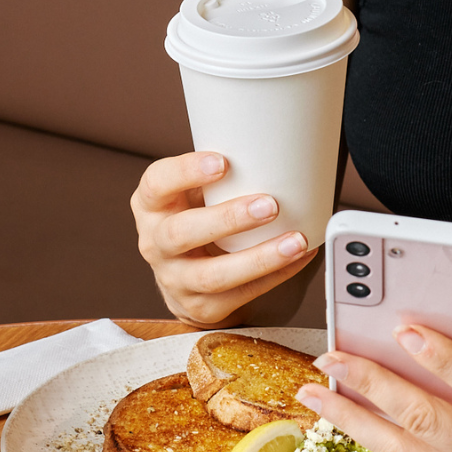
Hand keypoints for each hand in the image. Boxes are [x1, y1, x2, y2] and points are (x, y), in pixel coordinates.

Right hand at [130, 152, 316, 326]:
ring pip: (214, 275)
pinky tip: (299, 257)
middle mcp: (155, 243)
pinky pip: (241, 294)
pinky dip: (276, 275)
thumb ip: (220, 176)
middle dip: (228, 219)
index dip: (185, 172)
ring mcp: (175, 279)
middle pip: (182, 233)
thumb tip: (278, 144)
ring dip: (259, 258)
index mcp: (152, 205)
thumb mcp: (194, 194)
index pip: (157, 184)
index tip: (222, 161)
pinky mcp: (200, 306)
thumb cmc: (197, 217)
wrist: (185, 277)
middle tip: (271, 205)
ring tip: (295, 241)